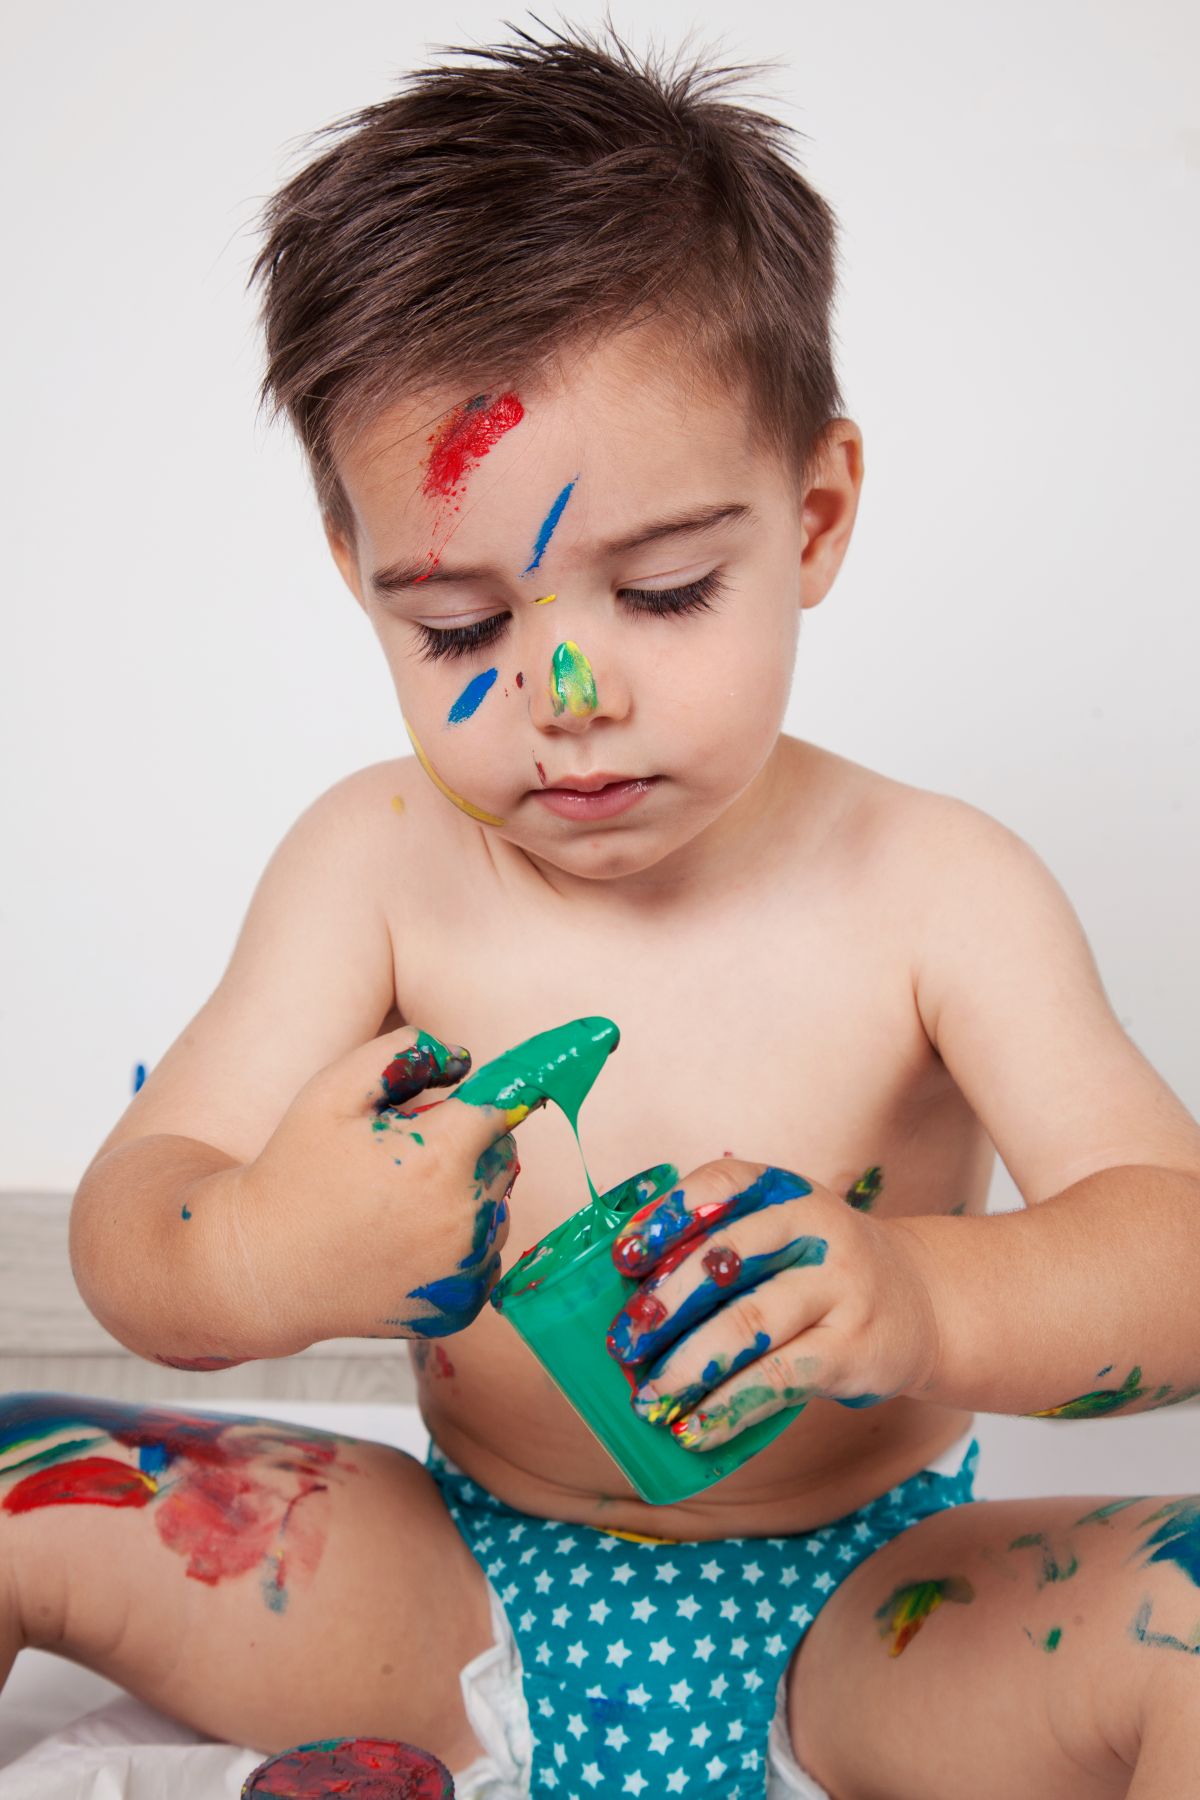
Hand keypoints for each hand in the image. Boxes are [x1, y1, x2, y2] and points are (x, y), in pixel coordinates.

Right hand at [242, 1027, 543, 1350]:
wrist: (263, 1267)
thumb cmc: (295, 1170)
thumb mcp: (333, 1091)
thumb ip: (404, 1055)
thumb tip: (462, 1059)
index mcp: (439, 1159)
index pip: (499, 1111)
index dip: (478, 1102)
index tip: (461, 1106)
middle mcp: (463, 1217)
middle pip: (504, 1157)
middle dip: (469, 1146)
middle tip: (411, 1156)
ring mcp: (464, 1269)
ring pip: (500, 1207)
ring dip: (470, 1195)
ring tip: (406, 1199)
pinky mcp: (462, 1305)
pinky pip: (488, 1256)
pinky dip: (462, 1244)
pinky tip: (410, 1240)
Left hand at [604, 1158, 939, 1448]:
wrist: (921, 1302)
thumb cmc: (819, 1271)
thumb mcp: (783, 1235)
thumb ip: (719, 1254)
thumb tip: (630, 1312)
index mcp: (785, 1192)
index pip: (720, 1186)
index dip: (667, 1218)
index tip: (623, 1258)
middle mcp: (816, 1229)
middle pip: (726, 1259)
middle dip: (664, 1305)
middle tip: (622, 1344)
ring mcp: (840, 1288)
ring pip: (749, 1324)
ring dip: (689, 1366)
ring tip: (650, 1398)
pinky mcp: (853, 1348)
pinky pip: (779, 1379)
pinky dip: (729, 1407)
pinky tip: (695, 1430)